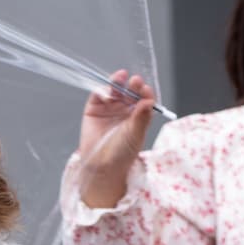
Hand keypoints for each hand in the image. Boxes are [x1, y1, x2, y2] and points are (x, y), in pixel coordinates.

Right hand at [77, 69, 155, 209]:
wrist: (101, 167)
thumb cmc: (121, 154)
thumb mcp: (136, 135)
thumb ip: (142, 117)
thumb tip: (149, 101)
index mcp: (138, 114)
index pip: (144, 98)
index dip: (145, 92)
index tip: (145, 89)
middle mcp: (125, 109)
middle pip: (130, 90)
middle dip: (133, 84)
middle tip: (135, 82)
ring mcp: (109, 108)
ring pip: (115, 89)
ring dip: (118, 81)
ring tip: (121, 77)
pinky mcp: (94, 108)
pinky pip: (98, 94)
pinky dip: (102, 90)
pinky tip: (107, 92)